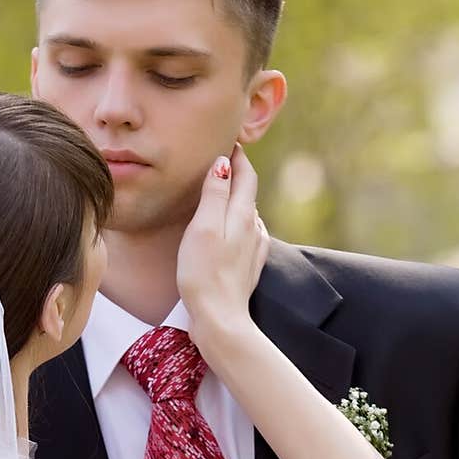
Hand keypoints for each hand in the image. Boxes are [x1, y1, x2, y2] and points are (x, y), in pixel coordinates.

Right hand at [177, 143, 269, 361]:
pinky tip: (232, 230)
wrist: (220, 319)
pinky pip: (247, 236)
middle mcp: (253, 229)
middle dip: (236, 174)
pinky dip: (238, 223)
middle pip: (247, 193)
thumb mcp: (204, 227)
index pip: (246, 174)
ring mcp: (254, 250)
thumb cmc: (204, 274)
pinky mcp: (248, 268)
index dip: (237, 155)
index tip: (226, 139)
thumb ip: (214, 194)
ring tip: (222, 191)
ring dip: (236, 199)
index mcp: (242, 215)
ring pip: (247, 215)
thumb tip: (223, 163)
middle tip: (222, 158)